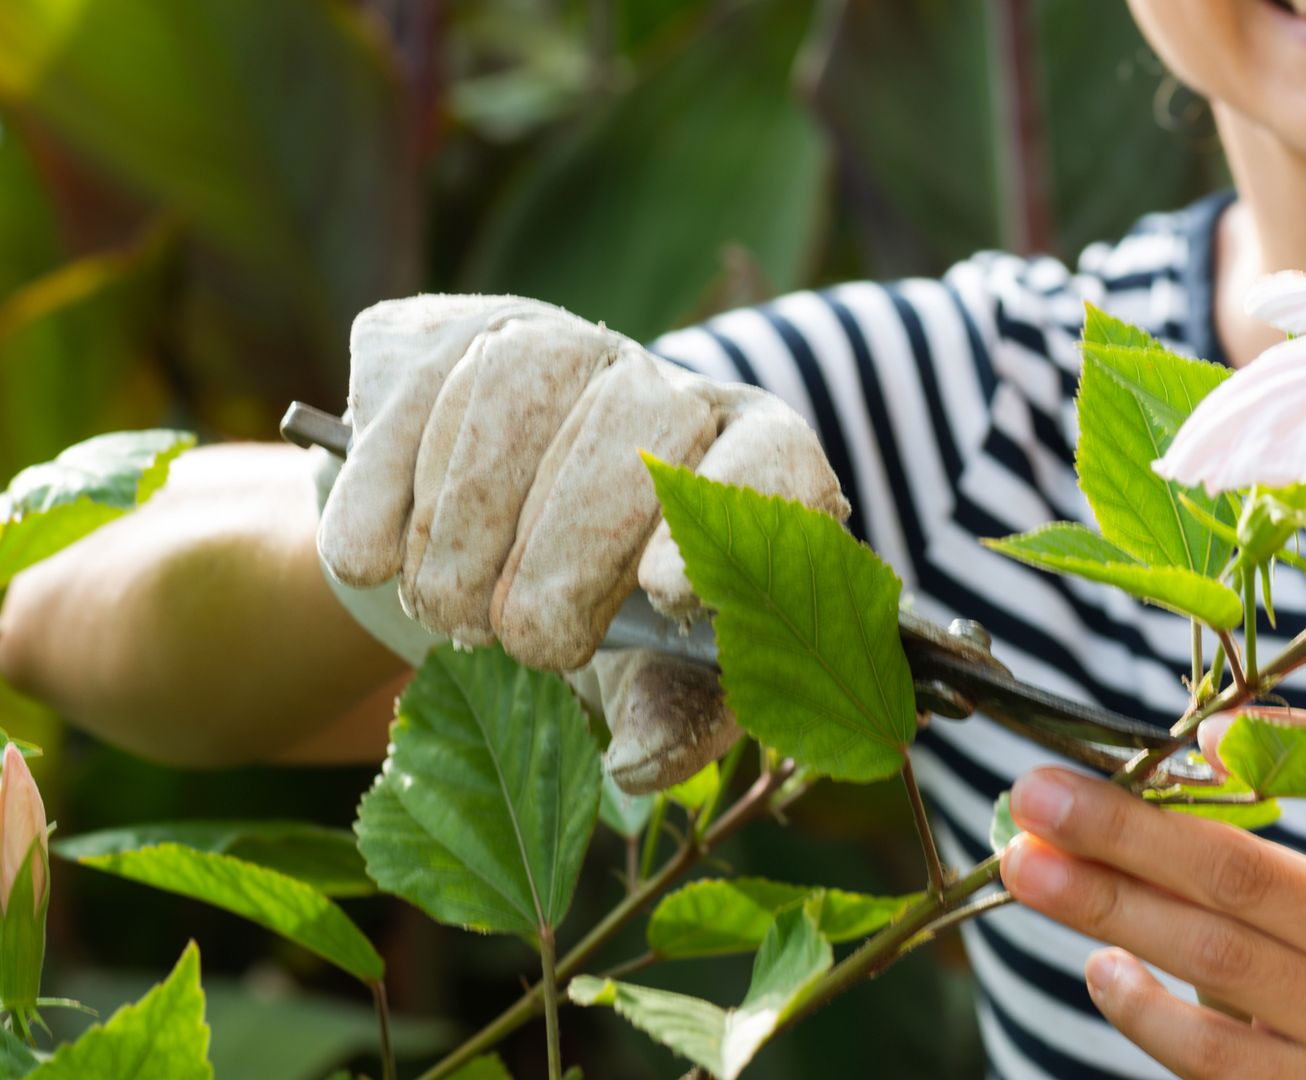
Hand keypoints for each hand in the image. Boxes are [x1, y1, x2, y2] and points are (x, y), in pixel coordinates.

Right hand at [317, 294, 848, 791]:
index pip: (774, 458)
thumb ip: (669, 714)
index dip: (724, 518)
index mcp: (750, 462)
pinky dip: (382, 485)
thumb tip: (638, 760)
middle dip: (570, 546)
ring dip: (468, 522)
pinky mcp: (443, 333)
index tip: (667, 597)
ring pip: (520, 385)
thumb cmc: (602, 616)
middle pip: (637, 422)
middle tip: (525, 643)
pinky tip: (371, 556)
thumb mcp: (649, 673)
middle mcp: (665, 381)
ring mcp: (557, 341)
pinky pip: (416, 386)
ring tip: (447, 613)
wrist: (483, 547)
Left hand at [1000, 708, 1305, 1079]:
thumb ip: (1244, 832)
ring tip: (1029, 867)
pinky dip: (1141, 1005)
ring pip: (1214, 956)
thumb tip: (1096, 791)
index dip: (1300, 753)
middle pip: (1246, 876)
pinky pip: (1209, 1049)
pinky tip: (1097, 967)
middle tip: (1039, 795)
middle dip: (1126, 830)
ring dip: (1106, 905)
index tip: (1204, 732)